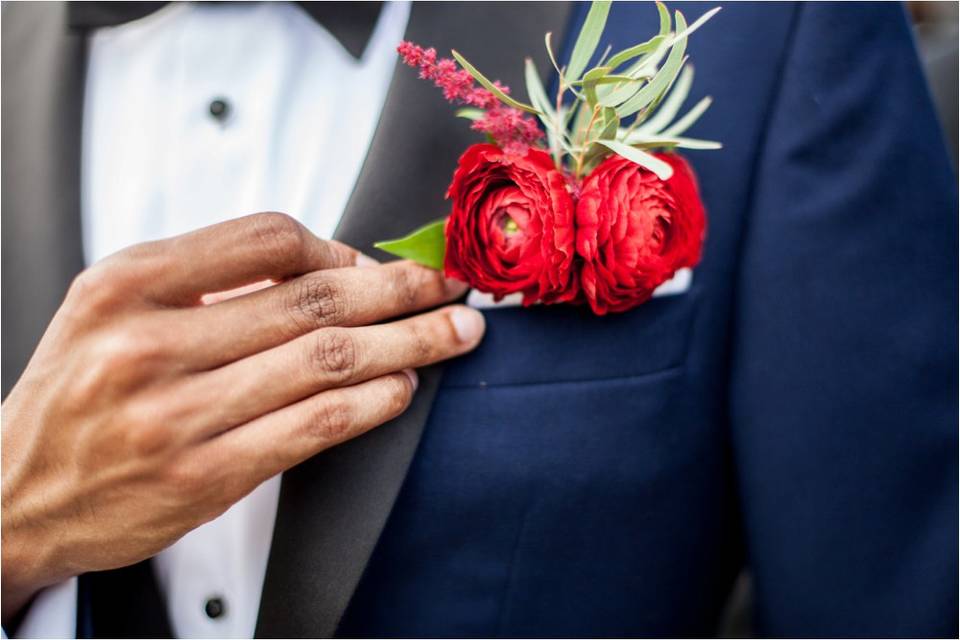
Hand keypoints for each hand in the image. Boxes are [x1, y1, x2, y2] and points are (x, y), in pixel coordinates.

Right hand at [0, 213, 484, 620]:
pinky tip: (405, 385)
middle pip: (313, 299)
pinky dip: (373, 402)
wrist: (16, 491)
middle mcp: (150, 344)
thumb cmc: (80, 388)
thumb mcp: (116, 303)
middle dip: (400, 289)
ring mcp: (178, 415)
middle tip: (451, 285)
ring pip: (327, 361)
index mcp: (129, 284)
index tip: (372, 263)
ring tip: (455, 332)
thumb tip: (330, 264)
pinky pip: (313, 427)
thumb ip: (210, 277)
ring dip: (408, 342)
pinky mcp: (204, 477)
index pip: (266, 238)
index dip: (337, 248)